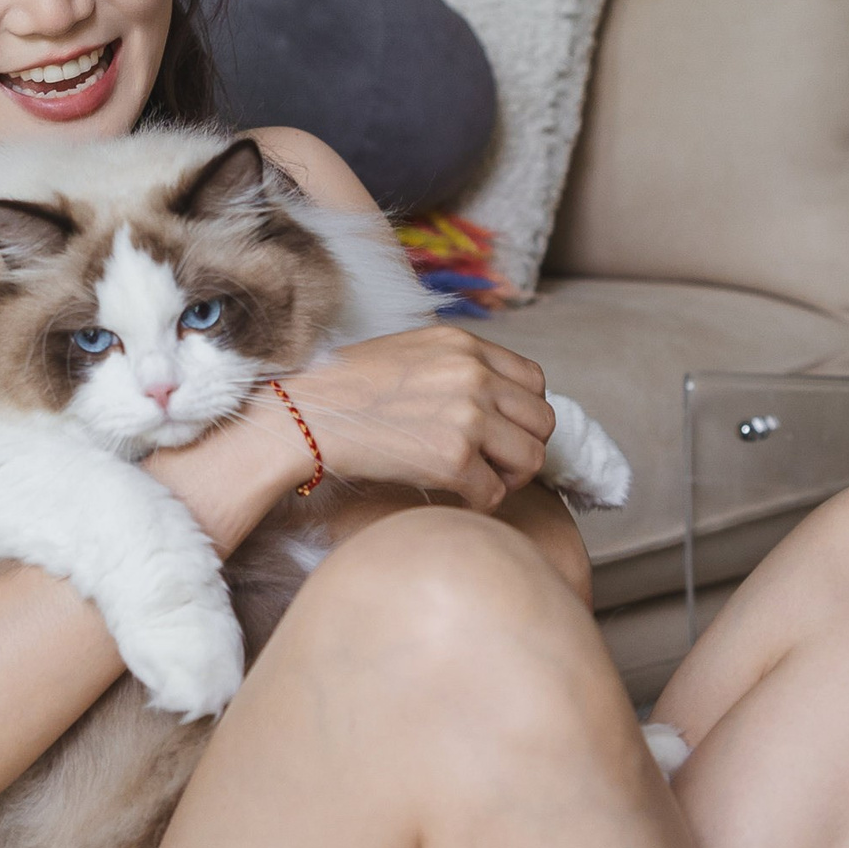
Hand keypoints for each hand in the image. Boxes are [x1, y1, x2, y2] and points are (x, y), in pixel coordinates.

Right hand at [282, 326, 554, 512]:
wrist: (306, 415)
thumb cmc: (348, 390)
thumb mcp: (411, 353)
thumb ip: (457, 367)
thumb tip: (494, 400)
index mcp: (464, 346)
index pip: (535, 381)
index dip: (524, 414)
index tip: (503, 433)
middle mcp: (473, 375)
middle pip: (543, 421)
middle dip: (523, 447)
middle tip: (495, 464)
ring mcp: (467, 416)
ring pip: (531, 459)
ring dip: (510, 478)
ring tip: (479, 480)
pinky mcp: (453, 458)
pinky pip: (496, 493)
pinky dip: (479, 502)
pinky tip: (453, 495)